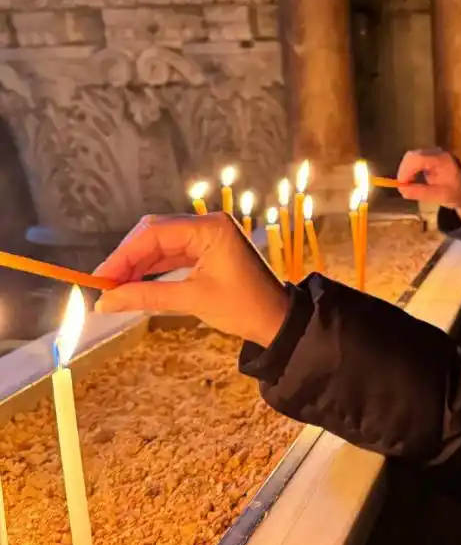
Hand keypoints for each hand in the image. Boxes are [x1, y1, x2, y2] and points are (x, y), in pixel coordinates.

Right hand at [93, 213, 289, 347]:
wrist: (278, 319)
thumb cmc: (244, 307)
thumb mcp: (193, 300)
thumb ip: (147, 297)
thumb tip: (106, 301)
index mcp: (210, 228)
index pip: (154, 233)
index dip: (123, 255)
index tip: (100, 278)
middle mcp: (209, 224)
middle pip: (155, 233)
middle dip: (128, 258)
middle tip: (104, 284)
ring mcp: (209, 236)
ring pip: (162, 244)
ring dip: (139, 264)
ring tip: (114, 288)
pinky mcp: (209, 249)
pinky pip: (174, 254)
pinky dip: (154, 268)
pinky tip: (135, 283)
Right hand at [396, 148, 460, 223]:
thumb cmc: (458, 195)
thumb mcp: (439, 197)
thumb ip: (420, 192)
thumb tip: (401, 189)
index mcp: (443, 160)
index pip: (417, 158)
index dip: (405, 170)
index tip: (401, 184)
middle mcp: (438, 153)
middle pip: (413, 155)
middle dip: (405, 171)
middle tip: (403, 186)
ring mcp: (436, 154)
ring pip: (413, 157)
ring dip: (408, 171)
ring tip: (409, 185)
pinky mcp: (433, 158)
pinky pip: (417, 160)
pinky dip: (412, 170)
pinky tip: (414, 181)